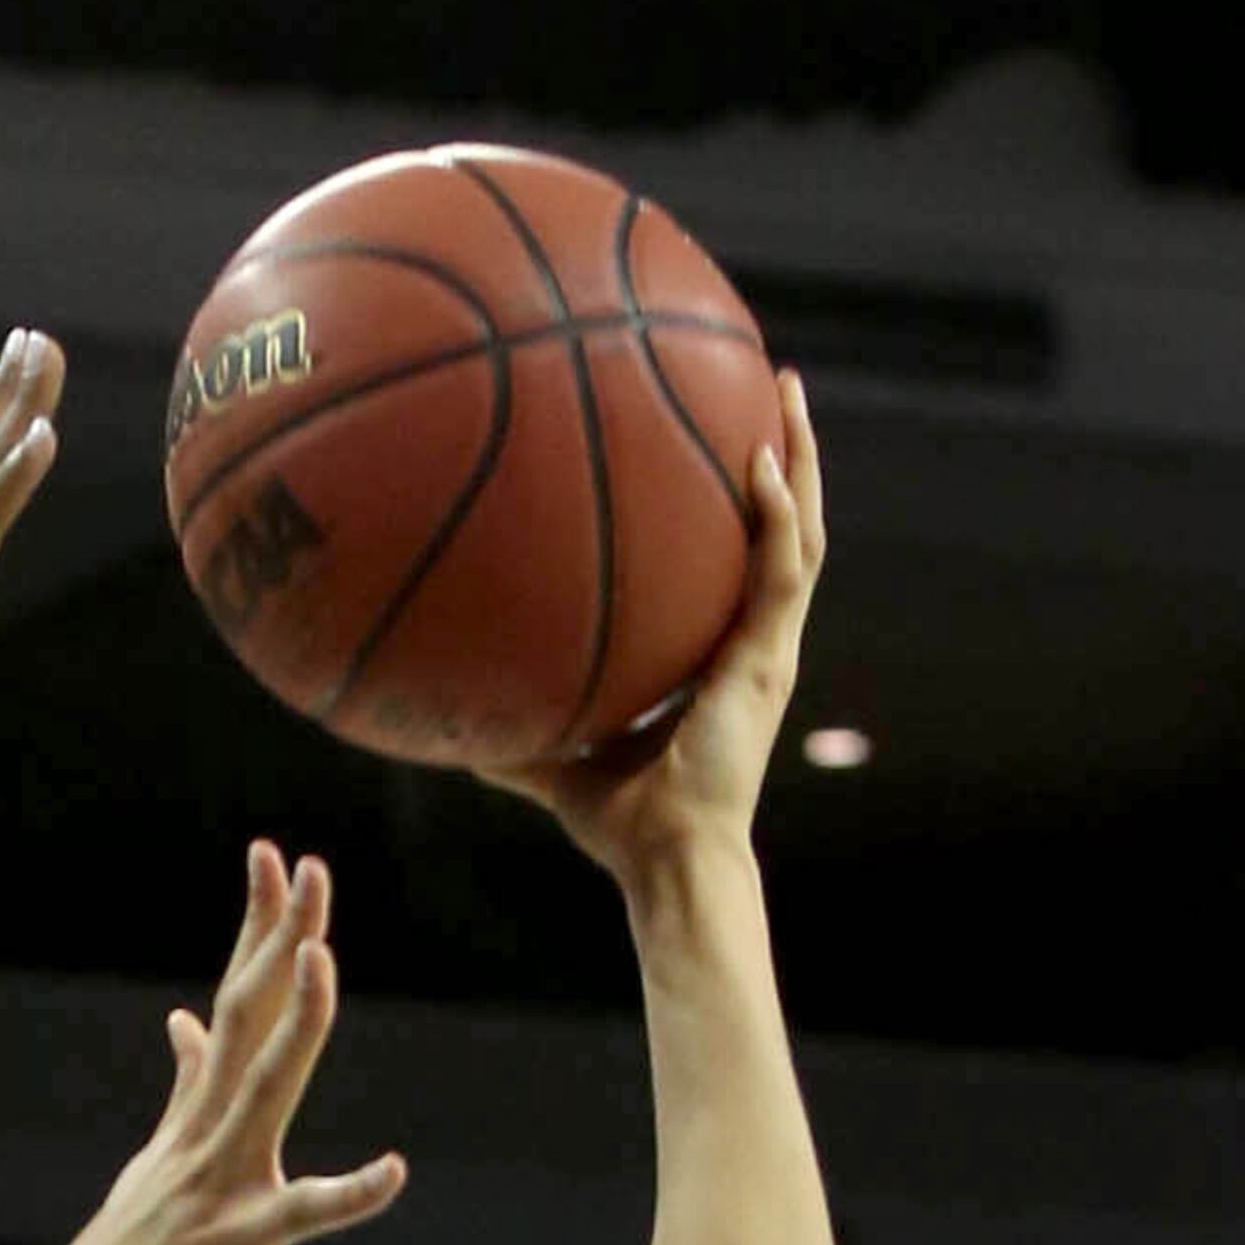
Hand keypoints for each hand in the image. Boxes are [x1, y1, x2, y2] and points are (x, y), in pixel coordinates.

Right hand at [6, 844, 406, 1244]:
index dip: (256, 930)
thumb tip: (184, 1022)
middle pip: (248, 1021)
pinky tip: (394, 1171)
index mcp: (194, 1117)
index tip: (273, 857)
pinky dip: (349, 1193)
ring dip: (295, 1024)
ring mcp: (218, 1185)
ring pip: (264, 1090)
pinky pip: (300, 1215)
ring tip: (321, 960)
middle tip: (307, 867)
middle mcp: (204, 1135)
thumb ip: (183, 1091)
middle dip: (280, 942)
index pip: (232, 1002)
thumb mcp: (153, 1162)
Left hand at [482, 372, 826, 884]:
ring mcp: (769, 649)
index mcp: (720, 654)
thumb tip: (442, 723)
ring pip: (802, 532)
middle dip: (784, 452)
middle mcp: (754, 641)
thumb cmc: (621, 823)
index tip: (724, 437)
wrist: (667, 860)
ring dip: (799, 459)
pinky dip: (777, 516)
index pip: (739, 560)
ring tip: (784, 390)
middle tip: (770, 384)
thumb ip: (511, 736)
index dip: (740, 501)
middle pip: (783, 525)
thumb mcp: (554, 762)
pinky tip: (762, 463)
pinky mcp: (768, 662)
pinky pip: (782, 571)